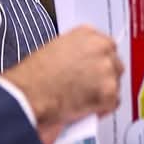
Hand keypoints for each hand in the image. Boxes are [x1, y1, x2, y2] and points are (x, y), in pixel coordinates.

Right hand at [4, 26, 121, 143]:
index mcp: (88, 34)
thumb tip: (82, 63)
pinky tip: (85, 108)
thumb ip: (75, 52)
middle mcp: (101, 47)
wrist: (28, 94)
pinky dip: (101, 109)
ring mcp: (107, 70)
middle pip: (114, 64)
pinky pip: (113, 103)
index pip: (105, 46)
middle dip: (103, 77)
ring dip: (103, 93)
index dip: (97, 62)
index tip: (91, 71)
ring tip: (82, 99)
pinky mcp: (109, 92)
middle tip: (87, 88)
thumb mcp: (55, 49)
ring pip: (115, 83)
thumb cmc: (33, 76)